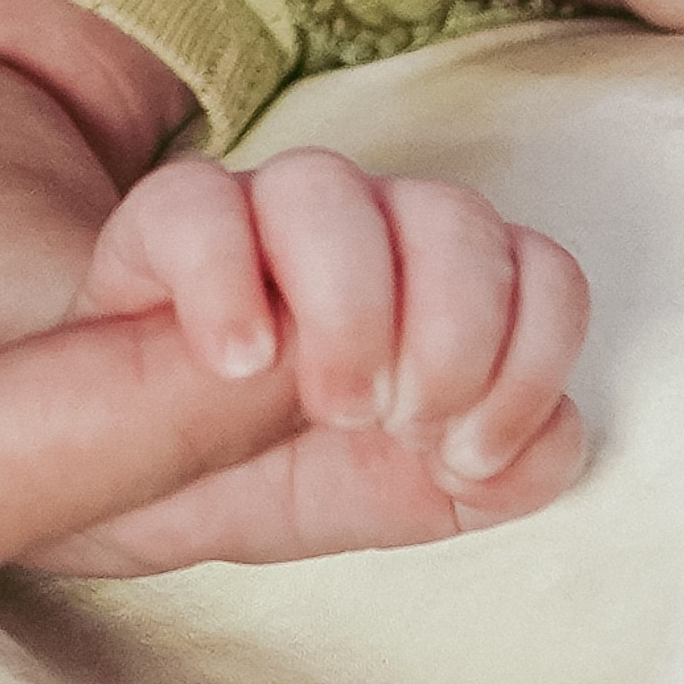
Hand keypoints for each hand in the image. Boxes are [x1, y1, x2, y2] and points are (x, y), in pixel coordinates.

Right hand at [42, 147, 589, 572]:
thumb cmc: (287, 473)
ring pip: (329, 185)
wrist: (141, 496)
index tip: (466, 453)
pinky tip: (237, 361)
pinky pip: (197, 204)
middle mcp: (368, 229)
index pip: (542, 270)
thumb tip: (536, 434)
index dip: (529, 361)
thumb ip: (507, 472)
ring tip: (327, 404)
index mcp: (444, 285)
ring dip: (349, 307)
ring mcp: (263, 213)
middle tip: (396, 423)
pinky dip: (226, 282)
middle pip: (455, 217)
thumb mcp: (414, 498)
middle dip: (448, 341)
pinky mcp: (165, 225)